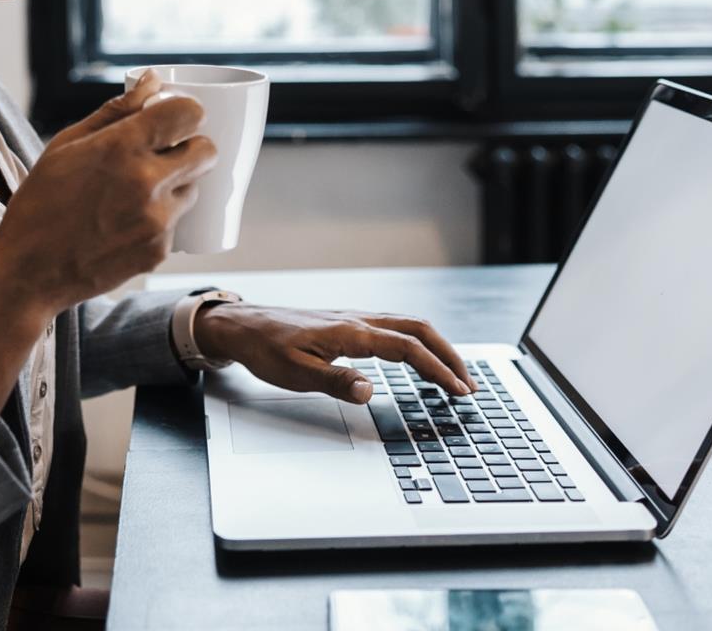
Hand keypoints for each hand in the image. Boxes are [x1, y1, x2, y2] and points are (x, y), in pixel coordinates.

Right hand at [0, 77, 217, 319]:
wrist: (28, 270)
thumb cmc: (41, 202)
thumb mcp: (67, 145)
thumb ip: (117, 109)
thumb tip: (154, 79)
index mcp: (121, 148)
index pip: (189, 114)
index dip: (185, 113)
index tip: (173, 120)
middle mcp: (146, 182)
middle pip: (207, 150)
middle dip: (191, 147)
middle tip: (166, 154)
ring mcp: (156, 221)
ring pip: (194, 188)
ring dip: (176, 186)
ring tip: (135, 194)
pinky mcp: (159, 252)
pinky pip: (177, 224)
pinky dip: (160, 220)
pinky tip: (125, 224)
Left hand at [191, 304, 477, 403]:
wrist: (243, 327)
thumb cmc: (266, 349)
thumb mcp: (295, 373)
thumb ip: (335, 382)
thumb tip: (371, 392)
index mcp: (351, 332)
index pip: (408, 349)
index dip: (438, 370)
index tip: (459, 390)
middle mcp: (358, 320)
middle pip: (418, 330)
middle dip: (448, 355)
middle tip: (468, 384)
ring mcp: (354, 319)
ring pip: (408, 326)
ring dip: (435, 347)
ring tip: (451, 373)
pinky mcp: (347, 324)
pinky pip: (393, 328)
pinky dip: (416, 342)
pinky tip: (416, 358)